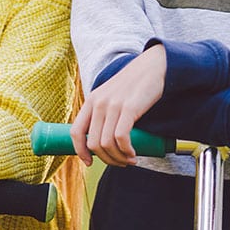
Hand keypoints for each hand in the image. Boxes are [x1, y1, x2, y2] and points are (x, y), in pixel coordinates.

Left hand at [71, 44, 165, 166]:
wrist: (153, 66)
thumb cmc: (135, 85)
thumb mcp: (112, 95)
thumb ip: (104, 112)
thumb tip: (103, 141)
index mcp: (91, 101)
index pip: (75, 132)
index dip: (80, 151)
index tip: (89, 162)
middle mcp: (98, 103)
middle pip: (93, 143)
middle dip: (106, 159)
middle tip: (120, 162)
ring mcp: (113, 105)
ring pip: (107, 144)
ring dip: (118, 158)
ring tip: (130, 160)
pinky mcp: (129, 108)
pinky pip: (121, 138)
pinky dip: (126, 151)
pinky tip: (133, 153)